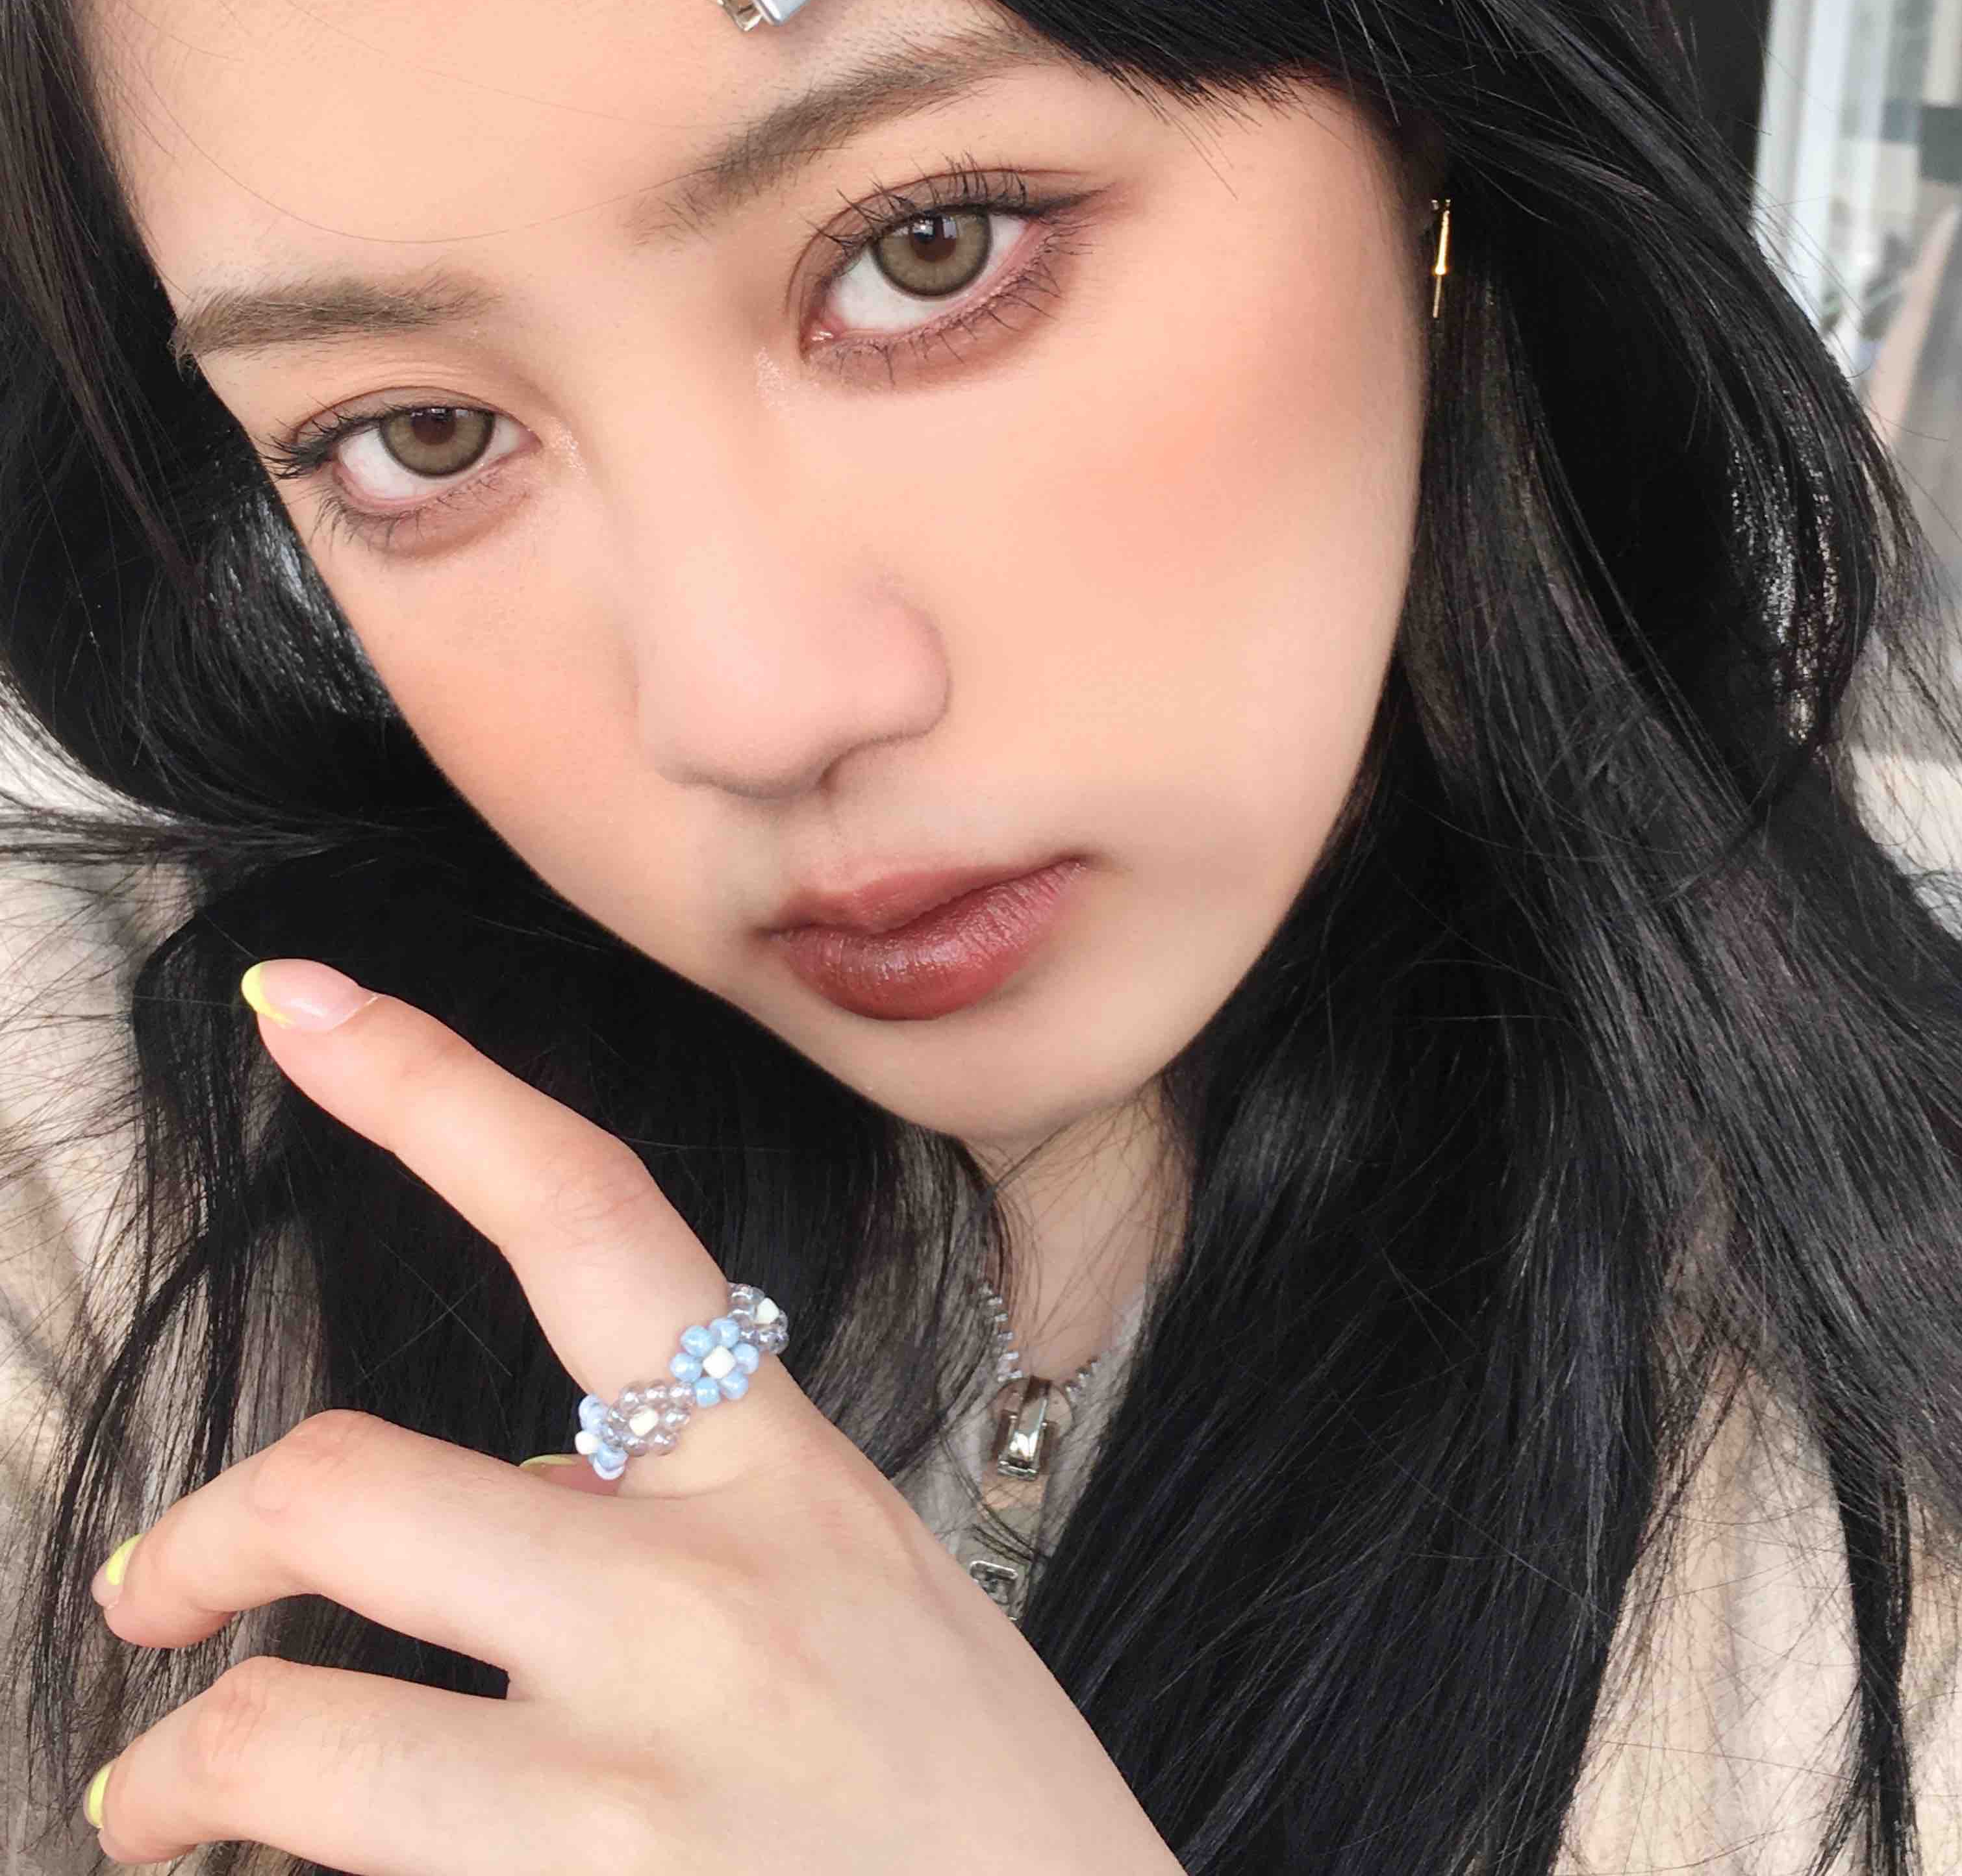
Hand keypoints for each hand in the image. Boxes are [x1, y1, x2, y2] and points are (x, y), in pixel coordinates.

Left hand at [80, 958, 1182, 1873]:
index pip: (587, 1216)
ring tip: (156, 1809)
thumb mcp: (864, 1605)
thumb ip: (685, 1529)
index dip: (424, 1080)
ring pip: (289, 1737)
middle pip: (346, 1485)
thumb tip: (501, 1499)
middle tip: (149, 1592)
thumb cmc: (981, 1822)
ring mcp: (627, 1803)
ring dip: (180, 1779)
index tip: (289, 999)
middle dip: (197, 1540)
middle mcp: (698, 1610)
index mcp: (783, 1483)